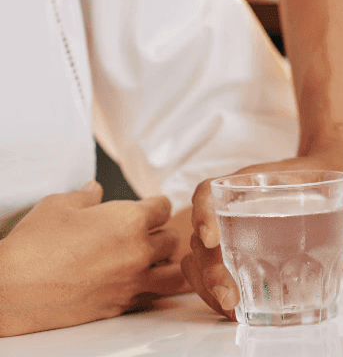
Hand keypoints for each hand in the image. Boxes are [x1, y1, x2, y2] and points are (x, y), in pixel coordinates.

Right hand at [0, 182, 183, 336]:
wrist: (12, 290)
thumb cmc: (33, 245)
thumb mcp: (58, 206)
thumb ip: (85, 196)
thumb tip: (95, 190)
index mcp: (130, 220)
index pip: (163, 207)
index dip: (155, 205)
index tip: (148, 207)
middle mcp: (139, 251)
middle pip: (172, 239)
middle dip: (160, 233)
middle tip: (144, 234)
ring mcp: (133, 281)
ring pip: (173, 272)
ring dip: (165, 263)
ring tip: (151, 260)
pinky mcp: (121, 305)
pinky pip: (151, 295)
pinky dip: (149, 287)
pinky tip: (133, 282)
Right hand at [182, 133, 342, 318]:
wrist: (341, 169)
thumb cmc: (338, 172)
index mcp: (254, 181)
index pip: (212, 191)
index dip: (203, 213)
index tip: (210, 237)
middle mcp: (239, 205)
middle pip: (205, 236)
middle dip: (209, 269)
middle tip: (229, 294)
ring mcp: (240, 229)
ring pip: (205, 259)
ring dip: (209, 286)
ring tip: (232, 308)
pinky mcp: (248, 251)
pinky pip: (222, 271)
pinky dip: (223, 291)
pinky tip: (241, 311)